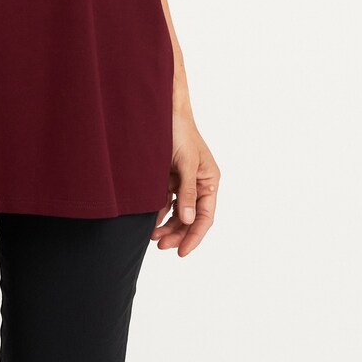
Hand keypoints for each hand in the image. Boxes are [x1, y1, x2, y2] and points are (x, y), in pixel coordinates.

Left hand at [152, 106, 219, 256]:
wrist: (163, 110)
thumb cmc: (179, 132)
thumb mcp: (185, 163)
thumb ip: (187, 193)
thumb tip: (188, 220)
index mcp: (210, 181)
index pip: (205, 216)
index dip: (194, 236)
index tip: (182, 252)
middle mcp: (199, 183)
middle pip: (191, 217)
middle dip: (178, 233)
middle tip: (161, 246)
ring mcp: (184, 180)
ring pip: (178, 211)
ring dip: (167, 225)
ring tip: (153, 237)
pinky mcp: (170, 176)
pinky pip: (167, 200)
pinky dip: (160, 211)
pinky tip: (151, 221)